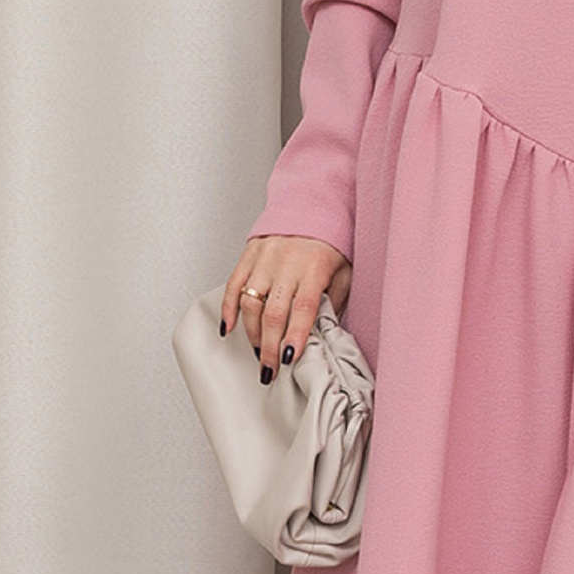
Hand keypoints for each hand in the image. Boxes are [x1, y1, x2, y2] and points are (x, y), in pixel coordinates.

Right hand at [223, 234, 350, 382]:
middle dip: (271, 346)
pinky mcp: (249, 254)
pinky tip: (230, 328)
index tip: (289, 358)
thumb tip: (324, 332)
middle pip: (273, 312)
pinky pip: (233, 285)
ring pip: (251, 302)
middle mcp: (286, 263)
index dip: (294, 335)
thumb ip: (334, 301)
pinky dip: (228, 309)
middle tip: (270, 368)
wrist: (312, 205)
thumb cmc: (331, 241)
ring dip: (252, 333)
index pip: (302, 307)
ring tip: (259, 352)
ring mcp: (264, 258)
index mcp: (314, 267)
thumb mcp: (344, 271)